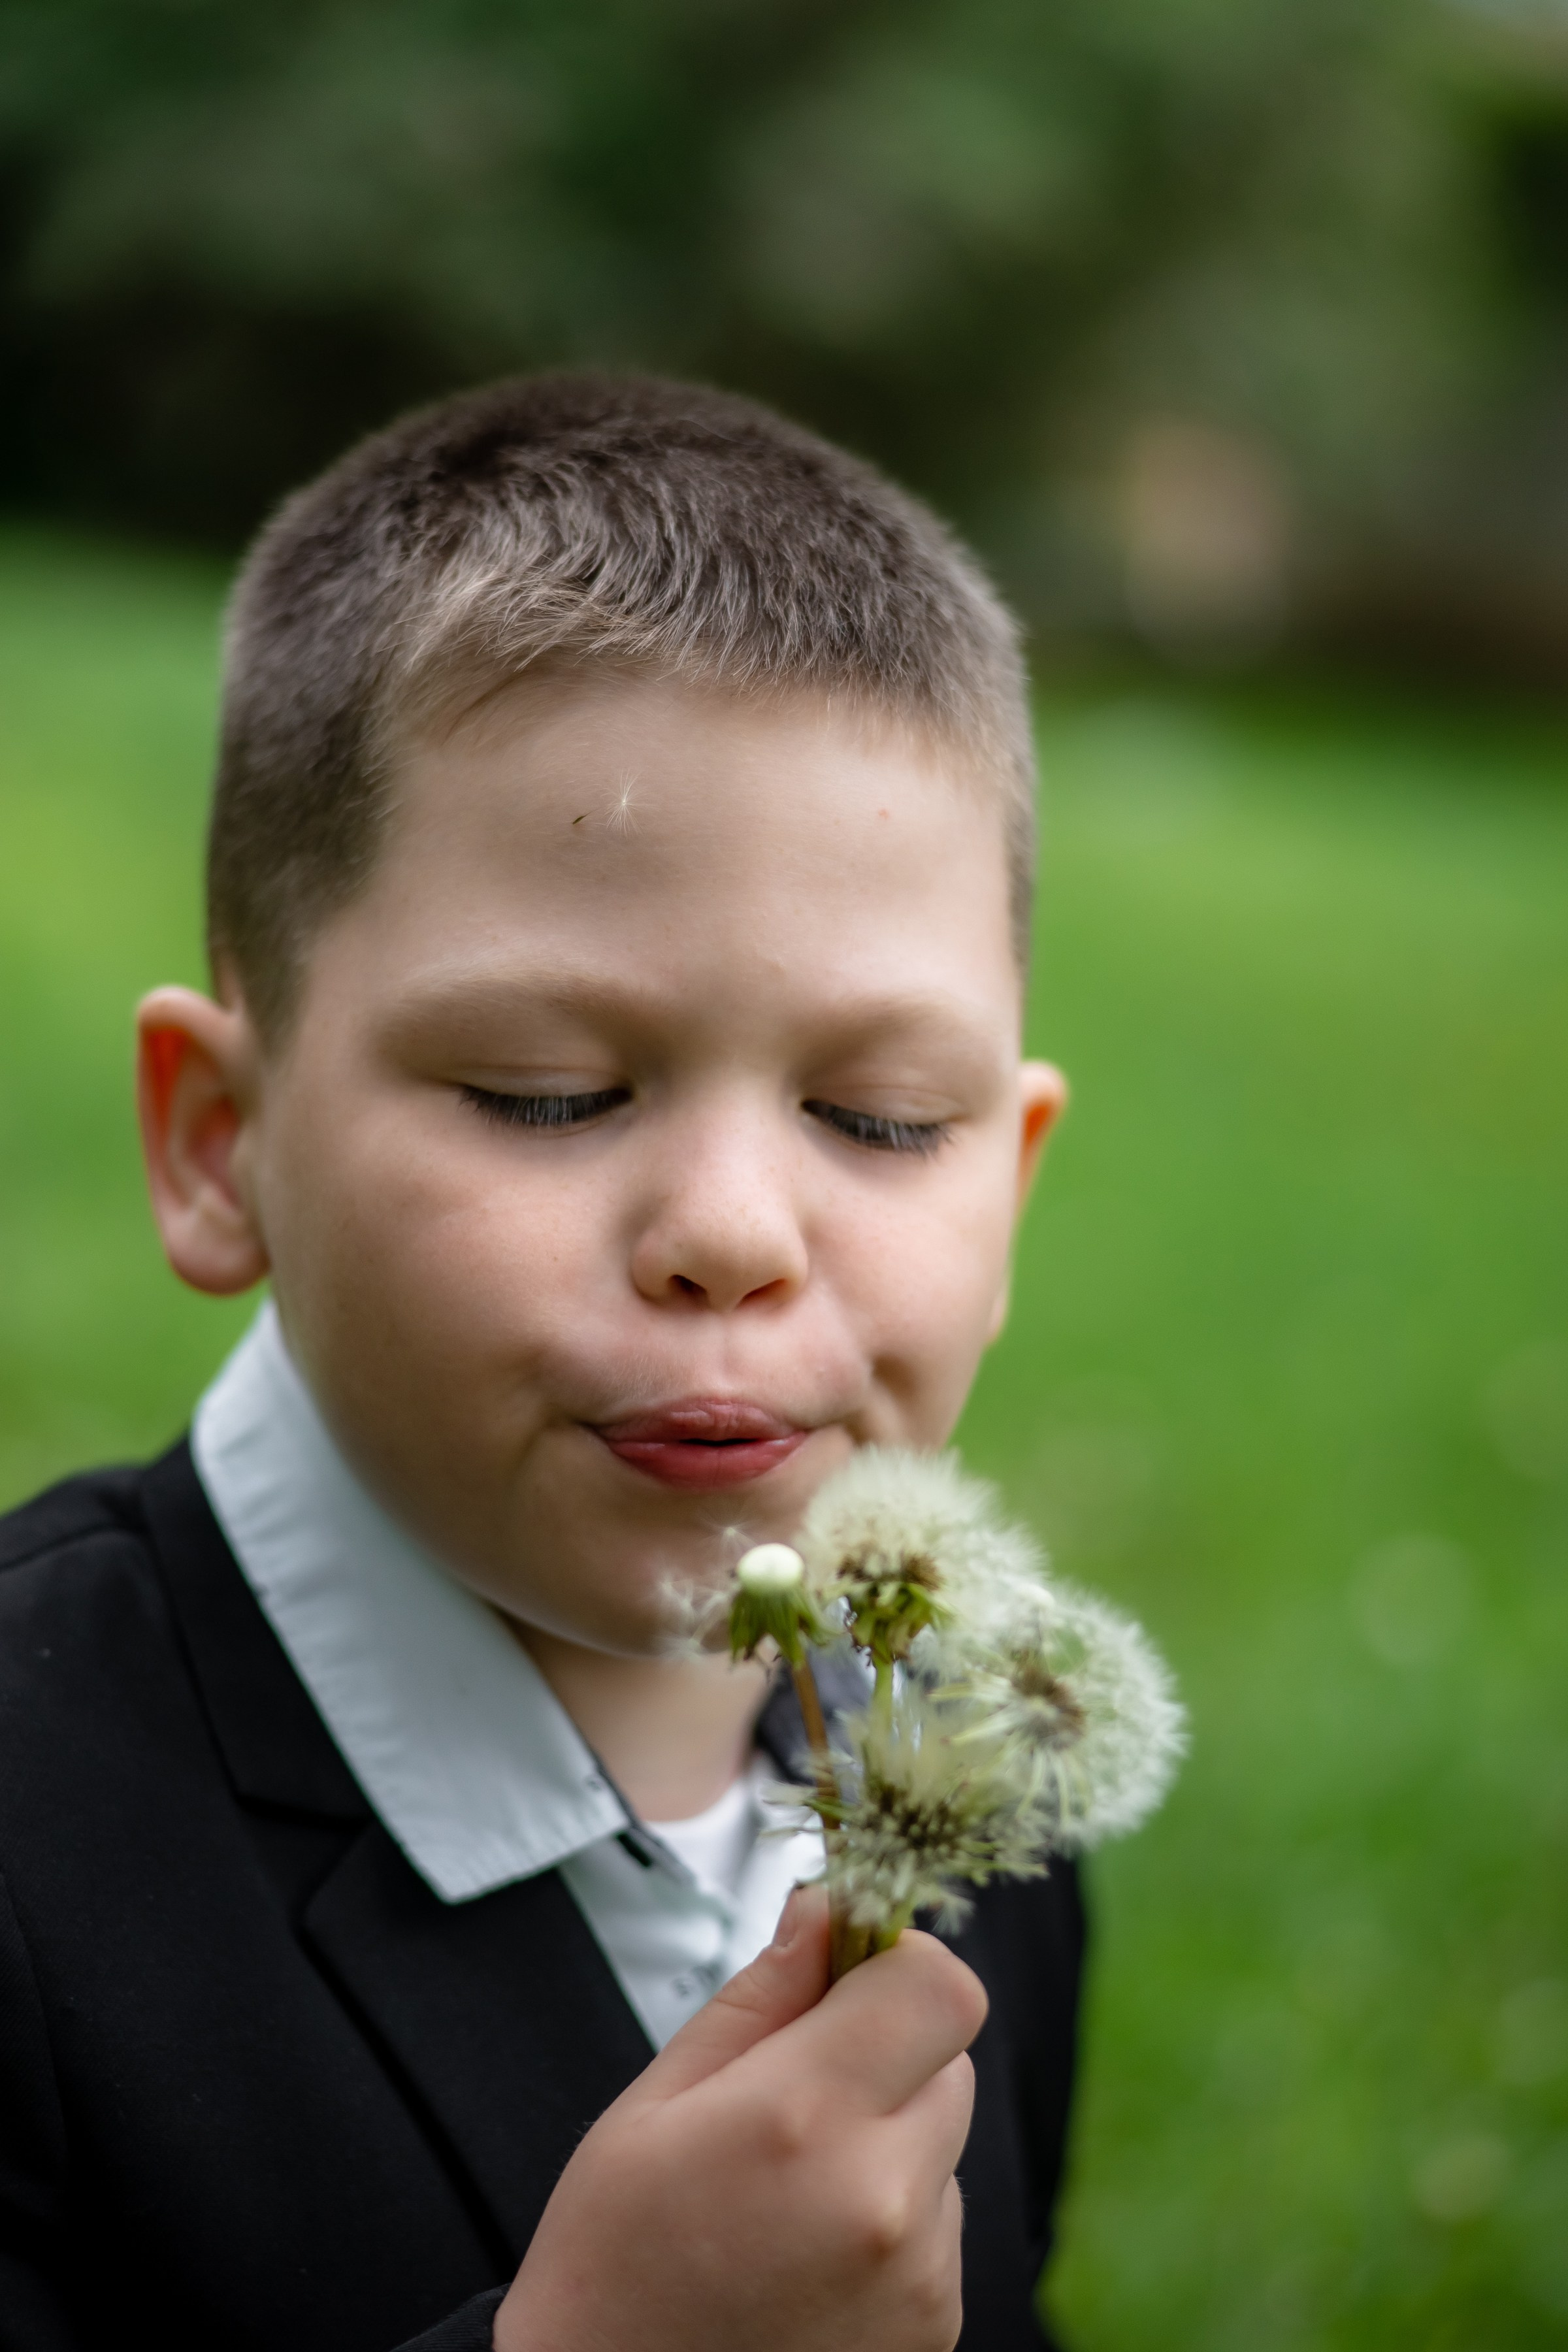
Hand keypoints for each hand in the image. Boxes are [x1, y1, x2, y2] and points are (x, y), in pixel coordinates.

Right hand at [493, 1886, 985, 2351]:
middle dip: (885, 2046)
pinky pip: (939, 2222)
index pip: (939, 1984)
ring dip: (887, 2135)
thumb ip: (758, 1998)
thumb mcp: (651, 2109)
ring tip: (786, 2191)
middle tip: (796, 2085)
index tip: (847, 1968)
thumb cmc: (609, 2270)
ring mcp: (921, 2275)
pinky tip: (807, 2249)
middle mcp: (884, 2197)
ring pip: (943, 2139)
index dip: (898, 1956)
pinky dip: (890, 2214)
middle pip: (949, 2056)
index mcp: (806, 2119)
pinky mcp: (937, 2329)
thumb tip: (825, 1910)